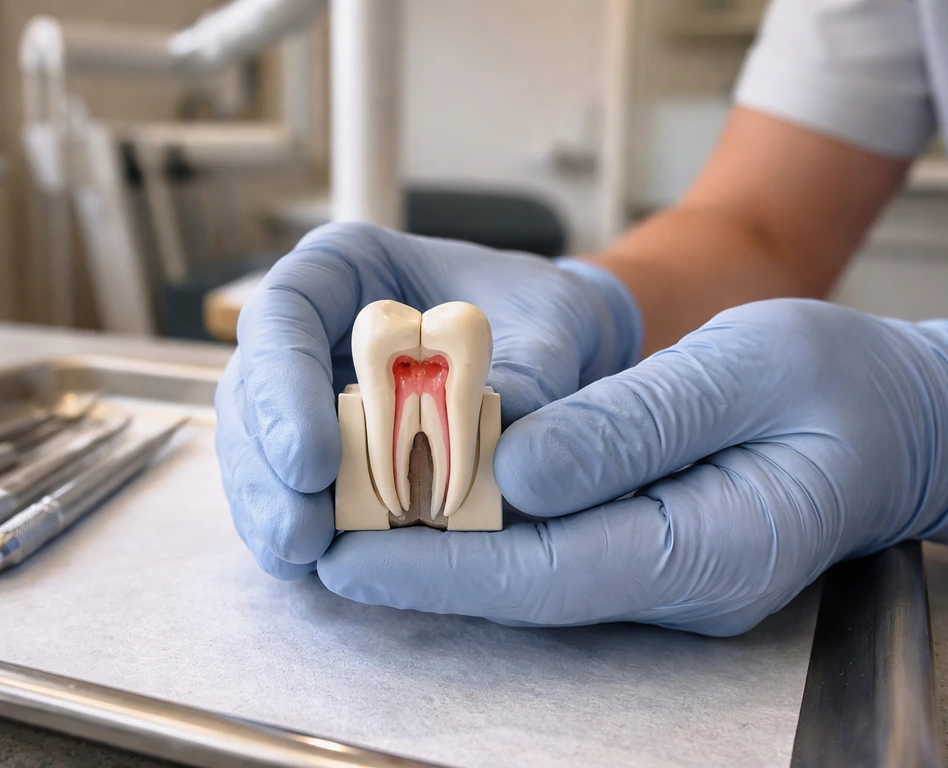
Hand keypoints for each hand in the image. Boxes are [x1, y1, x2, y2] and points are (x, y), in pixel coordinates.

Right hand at [215, 222, 641, 579]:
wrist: (553, 344)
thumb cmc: (540, 312)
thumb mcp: (550, 326)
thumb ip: (527, 376)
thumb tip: (504, 457)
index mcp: (347, 268)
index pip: (285, 313)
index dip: (283, 387)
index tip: (313, 462)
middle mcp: (315, 326)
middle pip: (254, 387)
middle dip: (266, 465)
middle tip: (299, 531)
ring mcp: (310, 387)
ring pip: (258, 443)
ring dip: (270, 504)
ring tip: (300, 554)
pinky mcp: (323, 443)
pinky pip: (288, 482)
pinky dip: (295, 520)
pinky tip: (307, 560)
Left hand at [317, 300, 947, 635]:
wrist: (891, 422)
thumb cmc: (836, 386)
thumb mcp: (748, 369)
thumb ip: (636, 423)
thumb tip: (519, 466)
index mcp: (709, 549)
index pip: (546, 571)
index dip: (440, 564)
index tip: (350, 551)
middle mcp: (673, 582)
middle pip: (522, 581)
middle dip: (416, 563)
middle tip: (318, 532)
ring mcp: (659, 574)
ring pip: (528, 570)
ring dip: (437, 545)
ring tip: (344, 512)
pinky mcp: (645, 550)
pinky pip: (550, 547)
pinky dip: (483, 524)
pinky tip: (428, 493)